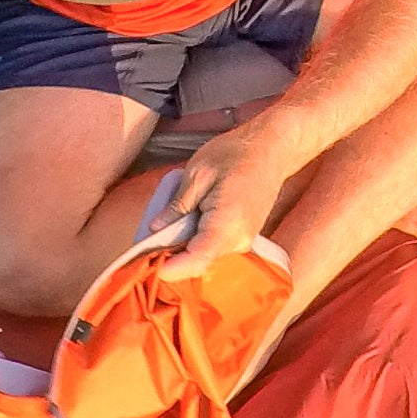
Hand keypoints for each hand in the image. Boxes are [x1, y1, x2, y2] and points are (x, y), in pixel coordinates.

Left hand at [155, 123, 291, 281]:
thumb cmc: (234, 154)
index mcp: (227, 224)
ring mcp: (244, 241)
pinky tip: (185, 225)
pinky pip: (215, 248)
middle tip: (146, 244)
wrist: (271, 149)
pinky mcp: (244, 237)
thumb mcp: (197, 174)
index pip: (196, 260)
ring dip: (183, 249)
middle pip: (199, 262)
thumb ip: (177, 206)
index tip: (145, 263)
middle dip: (171, 257)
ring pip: (206, 256)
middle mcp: (239, 240)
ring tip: (164, 229)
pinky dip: (196, 242)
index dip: (170, 268)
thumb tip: (154, 229)